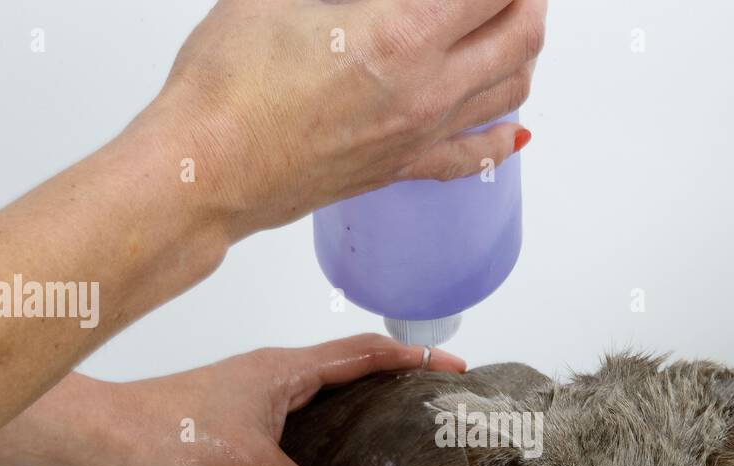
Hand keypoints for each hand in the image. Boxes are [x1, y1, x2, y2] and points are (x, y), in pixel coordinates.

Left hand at [0, 335, 465, 465]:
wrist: (103, 442)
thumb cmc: (170, 434)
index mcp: (285, 370)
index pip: (364, 353)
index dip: (411, 358)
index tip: (454, 368)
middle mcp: (273, 378)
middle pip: (349, 371)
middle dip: (395, 384)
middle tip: (433, 409)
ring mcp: (252, 402)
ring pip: (321, 402)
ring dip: (358, 414)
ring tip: (396, 444)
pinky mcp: (233, 430)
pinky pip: (294, 431)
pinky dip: (322, 444)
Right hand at [151, 0, 545, 235]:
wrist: (208, 171)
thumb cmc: (229, 89)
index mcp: (402, 35)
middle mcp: (426, 90)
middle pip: (520, 35)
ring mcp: (419, 135)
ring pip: (511, 92)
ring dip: (525, 52)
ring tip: (515, 25)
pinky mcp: (402, 168)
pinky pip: (476, 159)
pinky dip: (504, 138)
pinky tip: (515, 127)